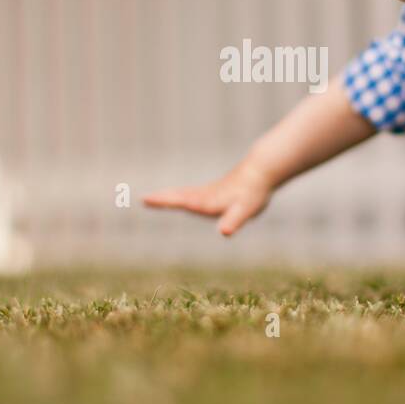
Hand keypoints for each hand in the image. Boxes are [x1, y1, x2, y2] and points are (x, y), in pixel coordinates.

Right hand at [143, 160, 273, 235]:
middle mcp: (204, 196)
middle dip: (160, 199)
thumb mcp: (244, 211)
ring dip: (168, 196)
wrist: (262, 171)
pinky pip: (193, 195)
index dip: (163, 201)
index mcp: (206, 202)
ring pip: (184, 194)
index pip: (180, 202)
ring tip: (154, 199)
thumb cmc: (252, 193)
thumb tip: (224, 232)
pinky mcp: (216, 193)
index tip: (145, 199)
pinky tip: (184, 200)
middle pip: (178, 196)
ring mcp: (209, 193)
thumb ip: (233, 221)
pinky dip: (181, 196)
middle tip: (142, 199)